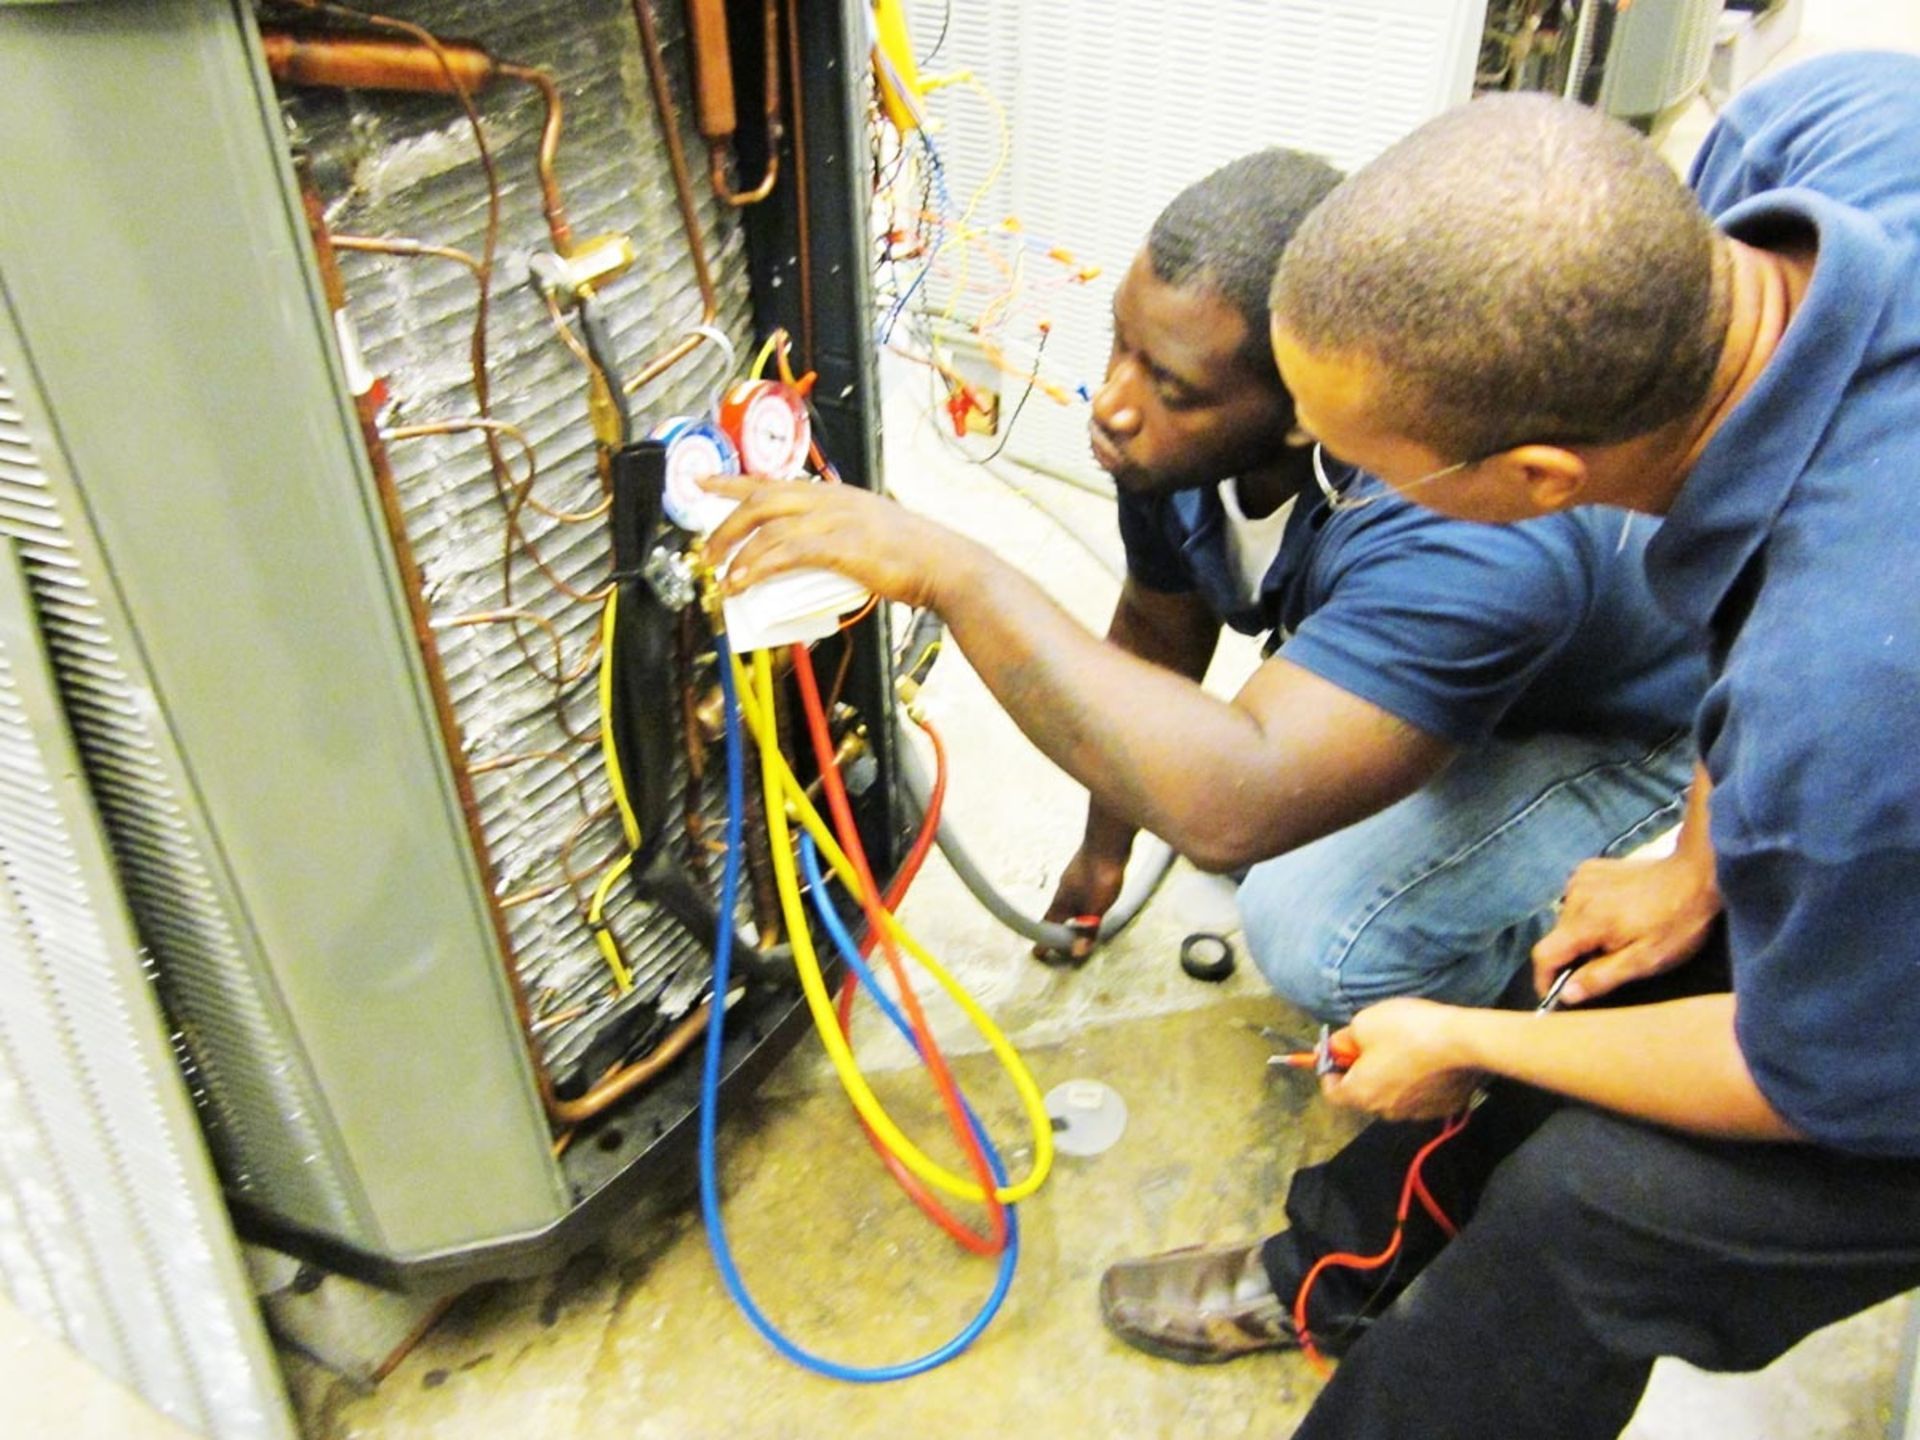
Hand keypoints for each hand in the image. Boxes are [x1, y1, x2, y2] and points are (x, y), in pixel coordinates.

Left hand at [702, 475, 969, 610]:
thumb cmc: (912, 557)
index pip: (772, 481)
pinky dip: (758, 566)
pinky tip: (742, 581)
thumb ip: (837, 539)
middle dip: (725, 525)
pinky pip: (786, 552)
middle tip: (705, 552)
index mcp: (833, 494)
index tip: (700, 482)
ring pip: (768, 525)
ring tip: (720, 576)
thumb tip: (807, 563)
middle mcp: (830, 498)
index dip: (731, 481)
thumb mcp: (868, 532)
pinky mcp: (841, 546)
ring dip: (736, 551)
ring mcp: (835, 520)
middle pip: (760, 499)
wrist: (944, 565)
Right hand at [1033, 844, 1128, 962]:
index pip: (1049, 925)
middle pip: (1058, 912)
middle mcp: (1065, 889)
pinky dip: (1082, 900)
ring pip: (1070, 900)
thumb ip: (1088, 929)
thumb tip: (1077, 952)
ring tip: (1074, 922)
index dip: (1044, 940)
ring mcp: (1076, 876)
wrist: (1108, 839)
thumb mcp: (1096, 907)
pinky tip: (1090, 897)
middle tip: (1057, 939)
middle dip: (1057, 927)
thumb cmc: (1100, 873)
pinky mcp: (1089, 868)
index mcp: (1062, 900)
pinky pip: (1081, 889)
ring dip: (1071, 913)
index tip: (1037, 952)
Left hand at [1321, 998, 1483, 1120]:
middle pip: (1363, 1094)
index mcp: (1361, 1092)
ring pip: (1393, 1097)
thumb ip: (1345, 1038)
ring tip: (1403, 1051)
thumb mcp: (1364, 1022)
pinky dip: (1417, 1083)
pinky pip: (1421, 1097)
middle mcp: (1385, 1110)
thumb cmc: (1407, 1031)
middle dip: (1361, 1072)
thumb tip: (1338, 1045)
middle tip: (1370, 1046)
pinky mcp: (1443, 1108)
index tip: (1336, 1054)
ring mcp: (1416, 1113)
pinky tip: (1426, 1062)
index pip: (1331, 1092)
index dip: (1329, 1071)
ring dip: (1391, 1079)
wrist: (1461, 1041)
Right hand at [1531, 849, 1720, 1006]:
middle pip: (1557, 937)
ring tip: (1616, 937)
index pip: (1544, 955)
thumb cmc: (1677, 922)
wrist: (1699, 873)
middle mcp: (1575, 896)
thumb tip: (1566, 994)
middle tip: (1607, 963)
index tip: (1556, 996)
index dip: (1544, 979)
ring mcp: (1581, 878)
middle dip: (1573, 956)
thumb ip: (1601, 976)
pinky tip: (1615, 913)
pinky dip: (1588, 912)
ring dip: (1582, 934)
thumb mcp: (1645, 960)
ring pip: (1566, 919)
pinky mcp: (1590, 868)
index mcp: (1586, 921)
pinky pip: (1577, 899)